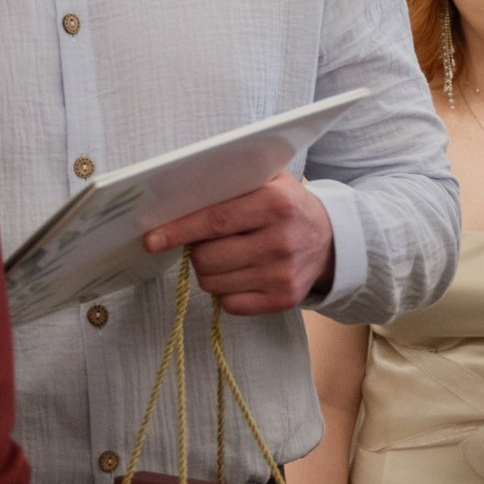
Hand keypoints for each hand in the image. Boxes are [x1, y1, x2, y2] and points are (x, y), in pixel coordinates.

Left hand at [143, 171, 335, 314]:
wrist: (331, 241)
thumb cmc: (287, 206)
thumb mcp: (269, 180)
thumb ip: (231, 179)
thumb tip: (178, 188)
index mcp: (276, 204)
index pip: (215, 220)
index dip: (179, 229)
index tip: (152, 237)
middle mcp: (281, 241)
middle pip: (208, 257)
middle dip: (194, 251)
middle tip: (202, 242)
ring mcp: (283, 275)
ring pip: (214, 283)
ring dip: (207, 270)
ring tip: (224, 255)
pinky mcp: (283, 300)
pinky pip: (230, 303)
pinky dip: (226, 291)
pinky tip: (240, 273)